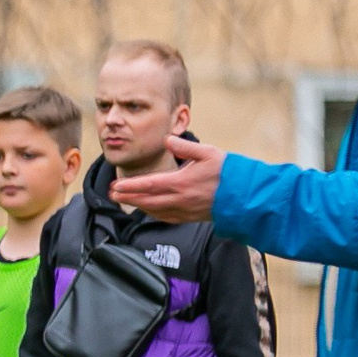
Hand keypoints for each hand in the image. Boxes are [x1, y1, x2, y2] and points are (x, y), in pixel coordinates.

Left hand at [111, 135, 225, 222]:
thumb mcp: (208, 153)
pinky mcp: (190, 217)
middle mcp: (180, 199)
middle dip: (127, 197)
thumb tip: (167, 139)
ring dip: (137, 205)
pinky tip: (146, 209)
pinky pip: (165, 217)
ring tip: (123, 199)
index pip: (150, 185)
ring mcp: (184, 210)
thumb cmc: (228, 172)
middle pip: (147, 200)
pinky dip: (152, 213)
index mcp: (182, 183)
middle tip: (112, 193)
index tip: (116, 185)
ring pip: (154, 210)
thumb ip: (186, 147)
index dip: (130, 186)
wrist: (245, 195)